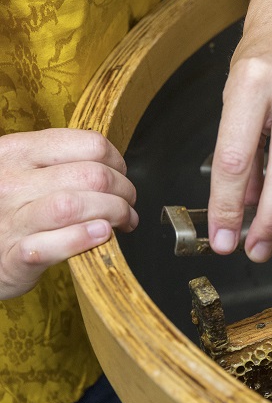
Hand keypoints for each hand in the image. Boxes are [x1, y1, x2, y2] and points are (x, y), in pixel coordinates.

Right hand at [0, 129, 138, 298]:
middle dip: (124, 190)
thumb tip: (112, 166)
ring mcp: (11, 220)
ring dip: (115, 213)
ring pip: (76, 206)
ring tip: (124, 221)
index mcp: (16, 152)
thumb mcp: (22, 172)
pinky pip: (56, 244)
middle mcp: (11, 183)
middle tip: (128, 203)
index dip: (117, 161)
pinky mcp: (15, 257)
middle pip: (91, 176)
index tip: (120, 175)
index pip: (88, 144)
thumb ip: (58, 163)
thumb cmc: (7, 207)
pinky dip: (85, 238)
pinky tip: (101, 236)